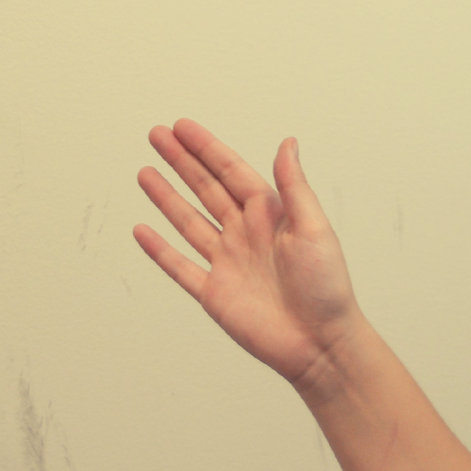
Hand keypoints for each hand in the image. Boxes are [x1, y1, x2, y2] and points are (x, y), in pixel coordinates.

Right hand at [135, 119, 360, 388]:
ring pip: (189, 221)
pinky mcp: (214, 293)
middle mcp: (246, 234)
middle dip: (182, 162)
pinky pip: (180, 266)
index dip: (206, 149)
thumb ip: (294, 187)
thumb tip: (287, 143)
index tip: (182, 127)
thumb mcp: (314, 228)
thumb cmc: (327, 288)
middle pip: (206, 189)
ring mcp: (228, 262)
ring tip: (146, 172)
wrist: (319, 344)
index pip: (231, 172)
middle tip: (157, 135)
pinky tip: (143, 230)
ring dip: (167, 197)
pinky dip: (160, 249)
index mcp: (270, 215)